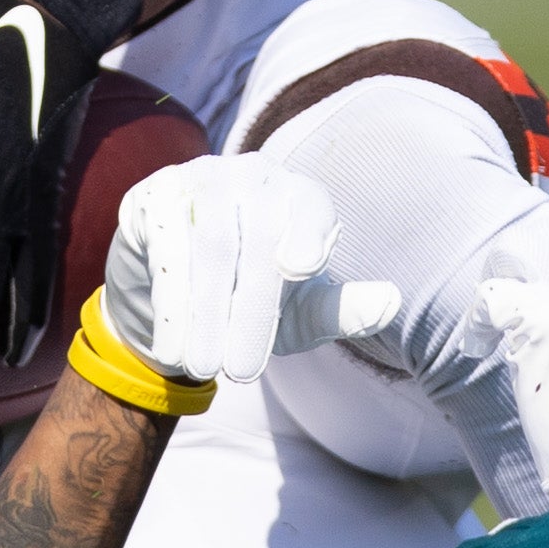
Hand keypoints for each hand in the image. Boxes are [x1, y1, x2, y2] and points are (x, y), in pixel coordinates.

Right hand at [100, 156, 400, 386]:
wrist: (178, 286)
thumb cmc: (255, 296)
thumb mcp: (300, 311)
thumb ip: (344, 309)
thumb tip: (392, 302)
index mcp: (298, 193)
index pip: (309, 205)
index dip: (307, 231)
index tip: (300, 269)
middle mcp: (252, 174)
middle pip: (255, 239)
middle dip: (249, 311)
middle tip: (242, 373)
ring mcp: (201, 178)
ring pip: (207, 246)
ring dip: (206, 314)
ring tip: (204, 369)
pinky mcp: (155, 194)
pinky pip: (164, 245)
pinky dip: (170, 301)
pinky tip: (171, 345)